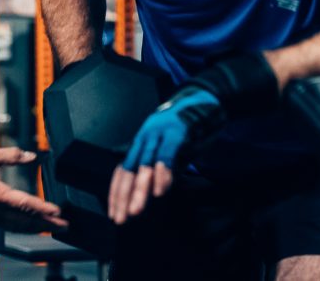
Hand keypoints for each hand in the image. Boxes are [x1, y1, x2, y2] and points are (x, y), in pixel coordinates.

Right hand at [0, 147, 68, 232]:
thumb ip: (12, 155)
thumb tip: (31, 156)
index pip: (24, 203)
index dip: (42, 208)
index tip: (56, 211)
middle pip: (25, 220)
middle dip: (46, 223)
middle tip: (64, 225)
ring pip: (18, 226)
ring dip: (37, 228)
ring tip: (53, 228)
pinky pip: (10, 227)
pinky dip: (24, 228)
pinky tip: (32, 227)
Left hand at [107, 53, 279, 223]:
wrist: (204, 100)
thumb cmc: (187, 129)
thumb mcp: (168, 150)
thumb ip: (157, 167)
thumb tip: (148, 190)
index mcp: (141, 142)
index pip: (122, 170)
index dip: (117, 193)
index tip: (114, 213)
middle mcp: (144, 137)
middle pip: (129, 170)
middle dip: (123, 196)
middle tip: (120, 218)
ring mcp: (158, 133)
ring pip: (144, 165)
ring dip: (140, 189)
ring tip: (136, 210)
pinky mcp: (176, 131)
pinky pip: (166, 154)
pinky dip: (162, 173)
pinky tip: (160, 191)